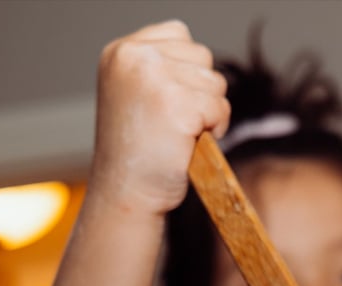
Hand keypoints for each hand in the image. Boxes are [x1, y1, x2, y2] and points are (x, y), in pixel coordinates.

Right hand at [90, 20, 230, 216]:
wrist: (127, 193)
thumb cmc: (136, 151)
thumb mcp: (136, 94)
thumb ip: (161, 68)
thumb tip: (202, 66)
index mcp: (121, 51)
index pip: (179, 35)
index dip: (186, 72)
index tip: (166, 104)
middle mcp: (134, 57)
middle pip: (202, 57)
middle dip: (199, 92)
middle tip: (173, 124)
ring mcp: (155, 79)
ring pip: (215, 82)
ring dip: (209, 112)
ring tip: (180, 135)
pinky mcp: (178, 105)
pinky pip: (220, 107)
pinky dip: (215, 129)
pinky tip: (189, 145)